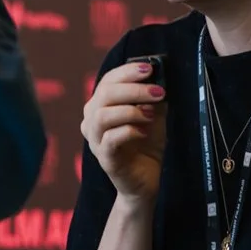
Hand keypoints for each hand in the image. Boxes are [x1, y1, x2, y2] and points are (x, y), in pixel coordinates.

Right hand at [82, 61, 167, 199]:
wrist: (146, 181)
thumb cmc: (146, 146)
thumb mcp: (153, 116)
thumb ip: (152, 98)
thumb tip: (159, 76)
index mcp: (100, 106)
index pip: (107, 81)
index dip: (127, 72)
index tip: (149, 68)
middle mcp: (91, 121)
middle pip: (105, 95)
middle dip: (133, 89)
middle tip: (158, 92)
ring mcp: (95, 140)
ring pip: (103, 116)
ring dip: (130, 110)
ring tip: (150, 114)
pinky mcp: (104, 158)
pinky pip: (110, 139)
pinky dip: (129, 131)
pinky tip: (144, 131)